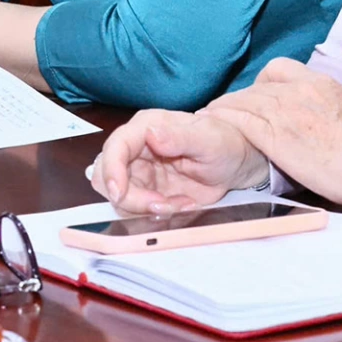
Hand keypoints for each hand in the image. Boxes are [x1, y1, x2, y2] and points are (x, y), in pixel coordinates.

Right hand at [92, 110, 268, 214]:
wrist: (235, 163)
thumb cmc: (224, 143)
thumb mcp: (208, 139)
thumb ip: (180, 136)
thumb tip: (152, 133)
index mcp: (146, 126)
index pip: (114, 147)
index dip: (111, 171)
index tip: (120, 193)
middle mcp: (136, 147)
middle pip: (106, 175)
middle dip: (130, 197)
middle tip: (162, 205)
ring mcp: (138, 170)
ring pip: (117, 195)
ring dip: (143, 208)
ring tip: (177, 204)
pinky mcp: (144, 190)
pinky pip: (134, 208)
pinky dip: (154, 214)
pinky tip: (179, 205)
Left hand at [202, 59, 341, 207]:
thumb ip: (323, 108)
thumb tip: (316, 120)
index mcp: (320, 83)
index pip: (278, 68)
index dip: (260, 82)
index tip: (255, 96)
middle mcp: (300, 91)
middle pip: (256, 87)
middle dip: (239, 99)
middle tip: (226, 110)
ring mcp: (287, 112)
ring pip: (244, 102)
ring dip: (224, 108)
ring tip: (210, 116)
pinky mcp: (277, 137)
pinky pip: (241, 122)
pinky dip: (224, 120)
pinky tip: (213, 124)